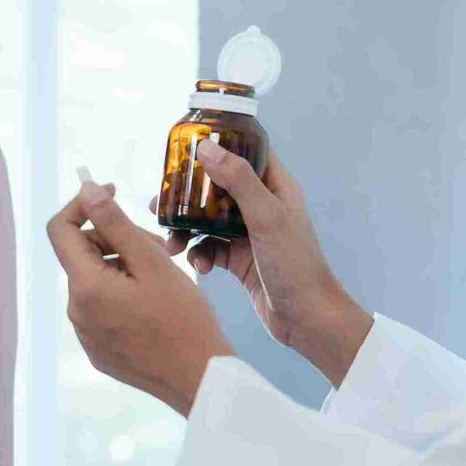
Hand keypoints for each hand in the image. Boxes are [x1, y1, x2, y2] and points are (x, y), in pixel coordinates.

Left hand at [46, 179, 235, 414]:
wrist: (199, 380)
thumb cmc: (183, 319)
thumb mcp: (152, 262)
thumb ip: (115, 223)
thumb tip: (86, 188)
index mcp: (85, 287)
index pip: (60, 229)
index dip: (83, 204)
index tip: (112, 192)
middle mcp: (75, 312)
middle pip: (82, 255)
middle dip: (114, 239)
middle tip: (157, 246)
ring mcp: (85, 334)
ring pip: (94, 281)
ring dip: (121, 267)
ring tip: (161, 276)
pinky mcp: (98, 351)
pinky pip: (101, 309)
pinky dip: (122, 294)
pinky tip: (155, 303)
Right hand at [165, 139, 372, 387]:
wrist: (306, 319)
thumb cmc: (294, 264)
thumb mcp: (266, 217)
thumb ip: (238, 181)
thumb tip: (205, 147)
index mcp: (275, 188)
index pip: (247, 153)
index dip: (219, 145)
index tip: (186, 147)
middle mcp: (261, 206)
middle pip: (217, 188)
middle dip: (188, 196)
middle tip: (160, 203)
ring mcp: (248, 233)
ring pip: (207, 220)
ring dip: (186, 229)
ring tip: (170, 243)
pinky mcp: (238, 259)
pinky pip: (209, 248)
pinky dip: (198, 254)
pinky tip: (198, 266)